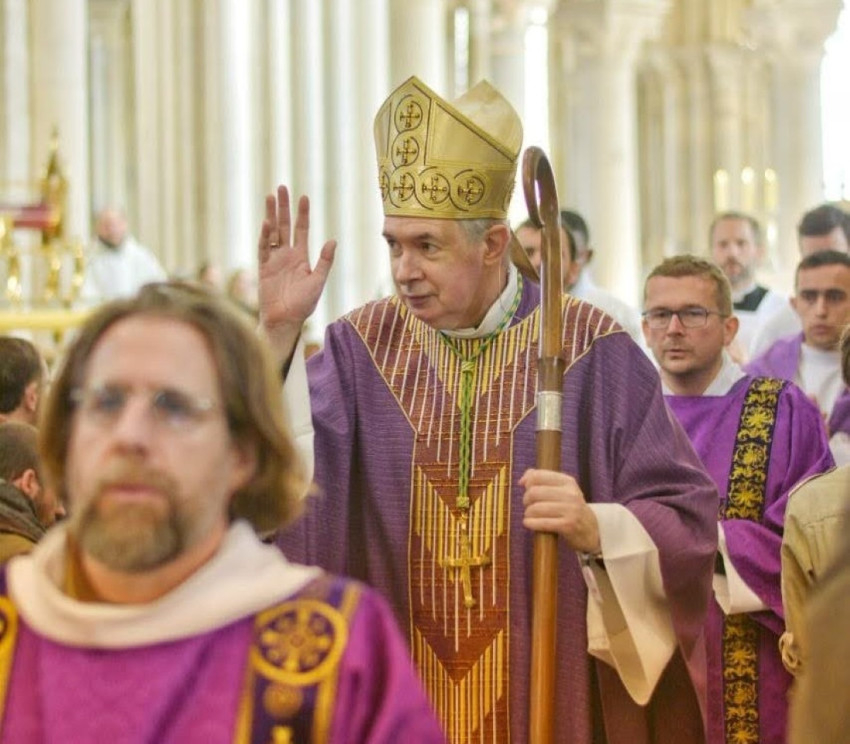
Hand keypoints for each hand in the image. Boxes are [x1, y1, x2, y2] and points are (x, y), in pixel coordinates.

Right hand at [258, 185, 336, 360]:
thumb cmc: (303, 305)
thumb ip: (325, 261)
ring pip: (272, 232)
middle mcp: (286, 255)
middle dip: (283, 207)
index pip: (301, 230)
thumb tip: (333, 240)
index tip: (303, 197)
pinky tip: (267, 222)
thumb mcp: (318, 281)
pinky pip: (264, 248)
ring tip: (270, 196)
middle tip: (281, 187)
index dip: (302, 214)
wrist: (285, 321)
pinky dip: (265, 236)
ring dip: (271, 215)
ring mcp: (274, 260)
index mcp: (301, 257)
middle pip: (284, 225)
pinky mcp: (263, 268)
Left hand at [520, 468, 599, 553]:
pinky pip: (542, 522)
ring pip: (536, 508)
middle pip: (534, 492)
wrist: (591, 530)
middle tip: (529, 506)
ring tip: (530, 516)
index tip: (526, 489)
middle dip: (526, 500)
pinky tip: (529, 523)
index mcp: (568, 481)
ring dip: (528, 514)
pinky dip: (531, 523)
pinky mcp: (568, 525)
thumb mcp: (562, 490)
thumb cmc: (570, 508)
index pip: (538, 476)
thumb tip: (522, 480)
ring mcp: (570, 509)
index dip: (527, 483)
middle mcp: (570, 493)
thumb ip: (542, 480)